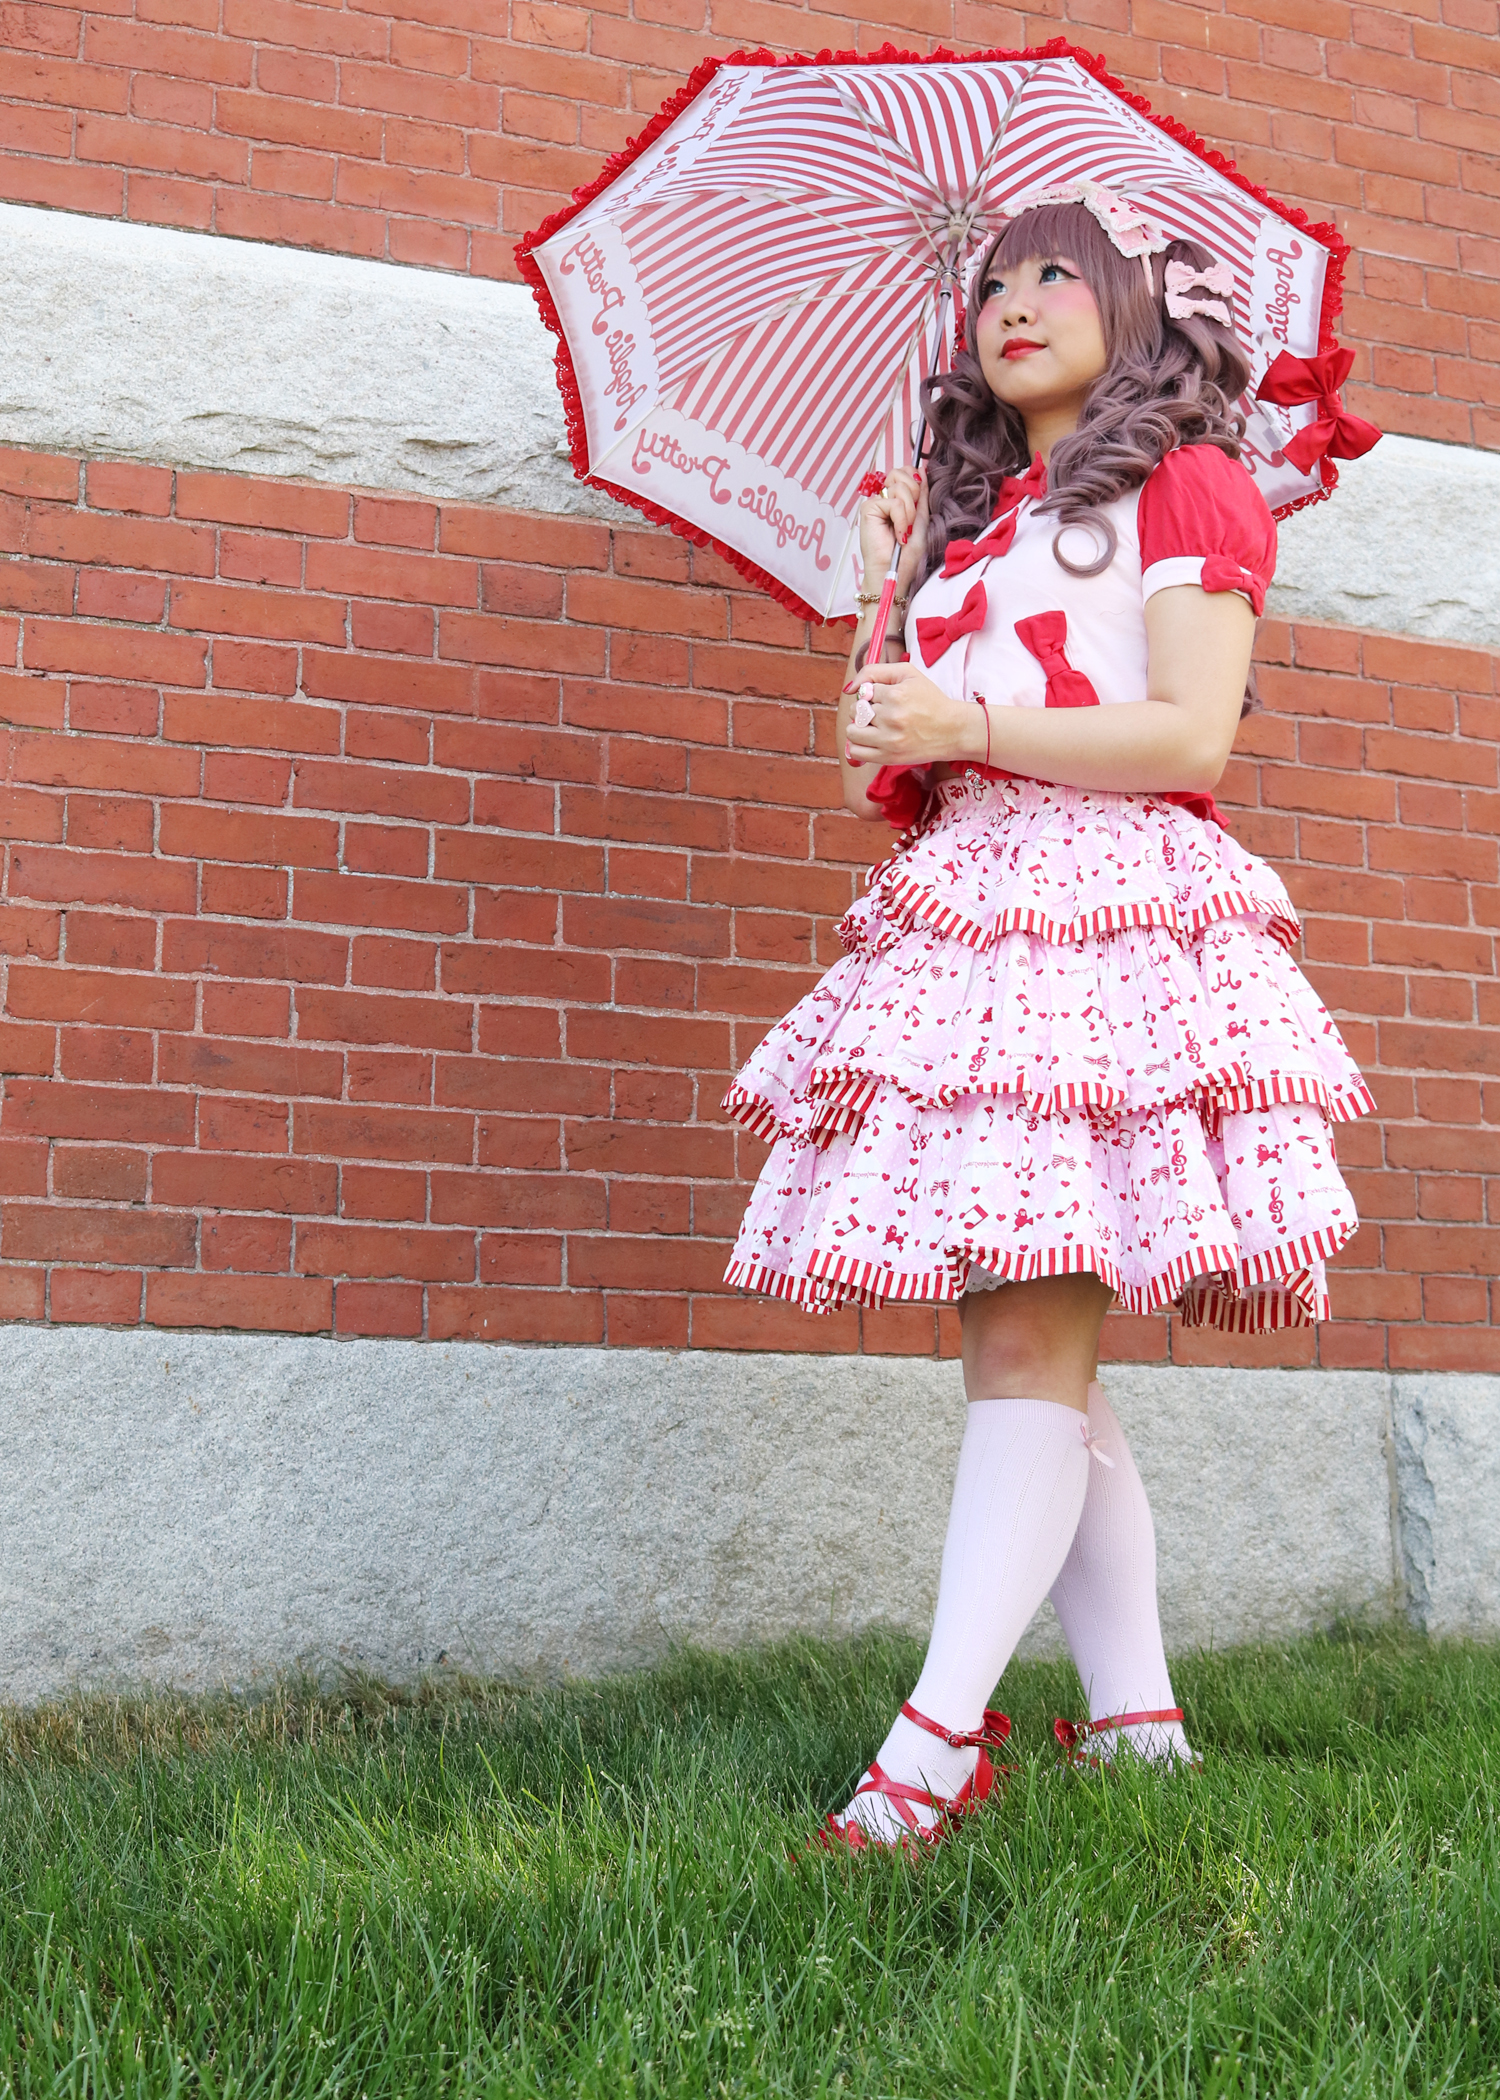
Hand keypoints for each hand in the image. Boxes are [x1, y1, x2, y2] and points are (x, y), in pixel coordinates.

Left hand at [843, 658, 986, 768]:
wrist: (953, 730)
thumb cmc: (930, 700)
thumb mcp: (908, 674)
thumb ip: (875, 671)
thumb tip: (849, 688)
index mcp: (896, 694)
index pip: (864, 692)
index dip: (874, 694)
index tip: (888, 698)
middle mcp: (892, 717)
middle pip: (855, 711)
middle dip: (864, 710)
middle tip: (883, 712)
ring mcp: (889, 739)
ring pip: (852, 730)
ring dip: (859, 727)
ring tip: (875, 726)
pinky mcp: (889, 757)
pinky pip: (857, 751)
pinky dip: (859, 745)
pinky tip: (872, 739)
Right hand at [858, 468, 928, 603]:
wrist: (893, 573)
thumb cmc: (905, 555)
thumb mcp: (920, 520)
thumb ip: (922, 495)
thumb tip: (921, 469)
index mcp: (896, 499)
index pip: (905, 472)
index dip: (915, 480)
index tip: (918, 501)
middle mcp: (884, 498)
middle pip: (901, 473)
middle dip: (914, 495)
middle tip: (911, 520)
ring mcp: (875, 503)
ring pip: (900, 487)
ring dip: (909, 512)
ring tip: (905, 531)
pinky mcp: (868, 509)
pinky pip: (894, 502)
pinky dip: (901, 520)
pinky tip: (898, 535)